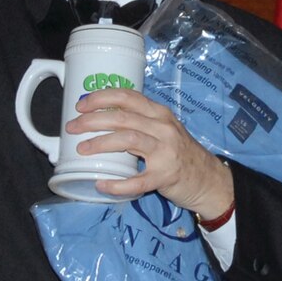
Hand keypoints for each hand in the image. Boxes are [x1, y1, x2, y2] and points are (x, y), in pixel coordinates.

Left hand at [67, 88, 232, 220]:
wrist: (208, 179)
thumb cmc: (180, 153)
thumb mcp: (164, 129)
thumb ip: (141, 122)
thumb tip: (104, 119)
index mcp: (159, 114)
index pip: (128, 96)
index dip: (101, 98)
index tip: (81, 104)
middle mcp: (163, 128)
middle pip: (122, 117)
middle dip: (92, 120)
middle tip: (73, 127)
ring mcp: (165, 152)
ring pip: (127, 140)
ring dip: (100, 143)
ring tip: (82, 149)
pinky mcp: (165, 176)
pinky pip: (137, 180)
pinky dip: (117, 183)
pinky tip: (102, 184)